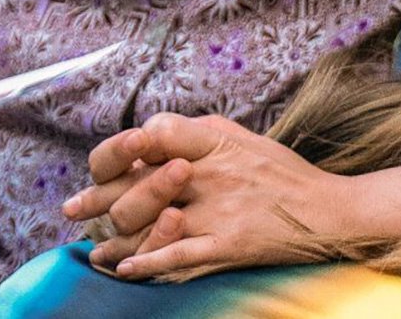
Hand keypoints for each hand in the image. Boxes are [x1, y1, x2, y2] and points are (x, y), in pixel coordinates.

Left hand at [60, 114, 370, 281]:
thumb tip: (149, 132)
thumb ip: (195, 132)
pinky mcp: (230, 244)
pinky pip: (180, 256)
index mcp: (213, 140)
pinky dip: (149, 263)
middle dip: (99, 196)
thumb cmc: (281, 173)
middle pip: (141, 181)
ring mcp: (219, 210)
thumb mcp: (239, 137)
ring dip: (115, 236)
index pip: (153, 134)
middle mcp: (211, 172)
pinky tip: (126, 268)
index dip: (121, 148)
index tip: (101, 163)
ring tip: (94, 248)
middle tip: (72, 208)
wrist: (328, 211)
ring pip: (152, 222)